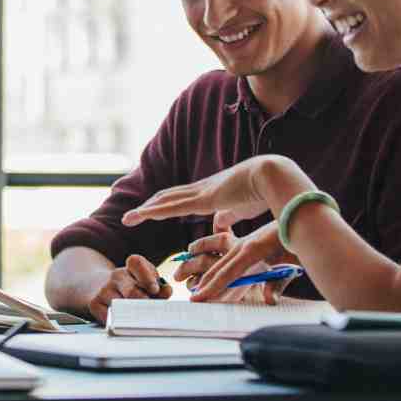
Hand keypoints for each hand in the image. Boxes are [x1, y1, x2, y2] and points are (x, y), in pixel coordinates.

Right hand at [87, 254, 171, 324]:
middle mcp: (117, 276)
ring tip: (140, 318)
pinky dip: (119, 321)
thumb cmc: (131, 286)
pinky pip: (109, 317)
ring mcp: (104, 289)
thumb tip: (167, 291)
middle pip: (131, 291)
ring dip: (132, 315)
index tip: (155, 290)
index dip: (147, 276)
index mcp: (131, 267)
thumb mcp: (146, 282)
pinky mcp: (94, 303)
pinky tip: (125, 321)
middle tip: (151, 311)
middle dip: (144, 303)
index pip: (136, 262)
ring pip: (121, 306)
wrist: (100, 287)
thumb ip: (159, 287)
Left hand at [121, 157, 276, 228]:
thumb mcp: (241, 209)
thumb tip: (218, 224)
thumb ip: (227, 215)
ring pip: (165, 201)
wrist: (273, 176)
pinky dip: (155, 211)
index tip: (152, 210)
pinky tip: (142, 215)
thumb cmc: (263, 192)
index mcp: (211, 192)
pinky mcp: (203, 199)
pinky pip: (173, 206)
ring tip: (128, 218)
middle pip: (168, 197)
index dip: (165, 204)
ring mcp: (201, 192)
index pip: (182, 198)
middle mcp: (201, 190)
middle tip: (132, 216)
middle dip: (149, 207)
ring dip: (145, 210)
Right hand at [189, 222, 296, 302]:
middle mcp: (243, 246)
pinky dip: (215, 264)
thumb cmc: (296, 242)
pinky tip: (207, 269)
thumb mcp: (292, 264)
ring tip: (192, 284)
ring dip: (205, 273)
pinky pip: (225, 254)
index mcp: (252, 251)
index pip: (227, 274)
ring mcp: (243, 242)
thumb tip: (270, 301)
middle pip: (218, 268)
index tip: (197, 298)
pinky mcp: (245, 242)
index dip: (211, 288)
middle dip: (203, 284)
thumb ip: (279, 283)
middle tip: (191, 299)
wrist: (298, 217)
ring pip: (220, 260)